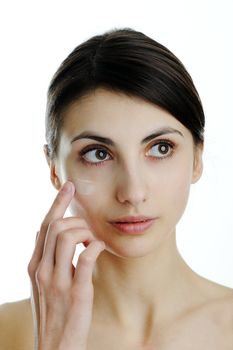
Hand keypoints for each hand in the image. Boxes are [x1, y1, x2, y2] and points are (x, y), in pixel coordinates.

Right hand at [28, 181, 104, 349]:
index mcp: (35, 265)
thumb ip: (44, 257)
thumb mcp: (42, 283)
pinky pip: (86, 257)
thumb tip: (43, 230)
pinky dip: (96, 246)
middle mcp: (43, 270)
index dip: (58, 203)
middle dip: (76, 218)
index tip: (70, 187)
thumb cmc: (53, 312)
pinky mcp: (76, 292)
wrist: (54, 348)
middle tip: (88, 228)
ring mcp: (58, 281)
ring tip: (94, 241)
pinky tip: (101, 248)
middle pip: (55, 227)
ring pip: (67, 236)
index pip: (45, 225)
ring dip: (86, 232)